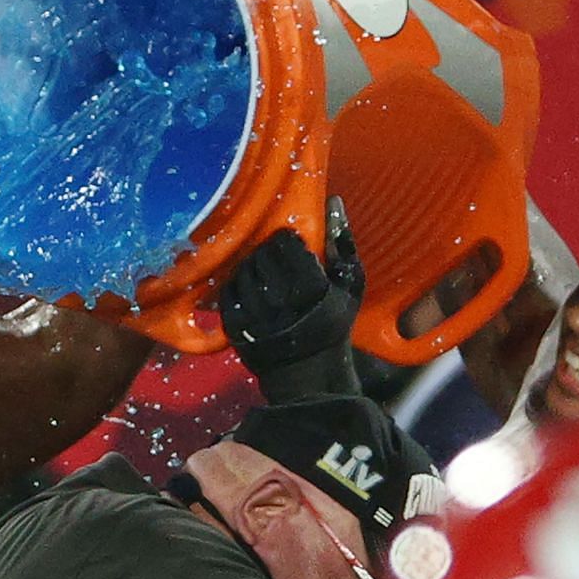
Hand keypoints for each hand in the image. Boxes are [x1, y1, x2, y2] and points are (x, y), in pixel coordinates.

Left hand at [220, 199, 365, 398]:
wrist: (309, 375)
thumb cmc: (333, 324)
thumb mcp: (351, 285)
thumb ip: (343, 243)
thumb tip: (333, 202)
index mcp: (311, 286)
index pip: (285, 244)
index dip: (285, 239)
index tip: (289, 243)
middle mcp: (279, 299)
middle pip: (260, 255)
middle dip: (266, 251)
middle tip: (274, 256)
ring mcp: (254, 315)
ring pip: (242, 270)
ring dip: (250, 265)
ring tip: (262, 271)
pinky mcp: (235, 328)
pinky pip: (227, 291)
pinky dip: (235, 284)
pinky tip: (249, 286)